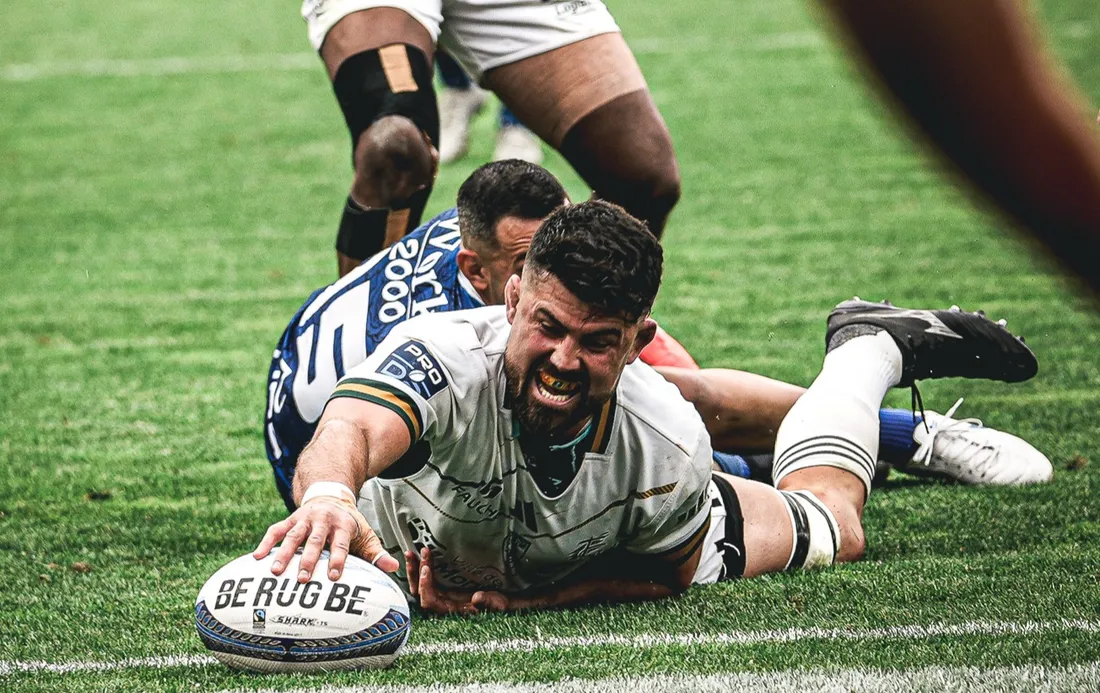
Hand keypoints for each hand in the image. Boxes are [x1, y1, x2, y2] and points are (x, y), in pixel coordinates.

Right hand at [254, 495, 398, 582]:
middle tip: (303, 579)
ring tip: (276, 572)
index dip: (338, 559)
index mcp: (344, 525)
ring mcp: (304, 518)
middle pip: (315, 540)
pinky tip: (257, 558)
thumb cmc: (350, 524)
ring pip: (293, 535)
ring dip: (284, 553)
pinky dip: (266, 542)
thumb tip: (393, 569)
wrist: (332, 496)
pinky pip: (276, 530)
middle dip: (309, 560)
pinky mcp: (290, 519)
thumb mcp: (366, 534)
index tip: (334, 577)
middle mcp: (323, 520)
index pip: (341, 544)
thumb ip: (376, 553)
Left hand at [405, 548, 508, 615]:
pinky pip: (428, 578)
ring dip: (415, 569)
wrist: (500, 602)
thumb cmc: (498, 605)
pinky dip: (422, 567)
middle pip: (420, 592)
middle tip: (417, 554)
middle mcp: (442, 603)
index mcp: (450, 610)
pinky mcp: (444, 586)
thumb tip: (477, 598)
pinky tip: (420, 556)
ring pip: (420, 584)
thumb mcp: (497, 604)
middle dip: (416, 573)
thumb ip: (488, 603)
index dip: (425, 586)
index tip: (427, 569)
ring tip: (411, 553)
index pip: (429, 601)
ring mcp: (442, 594)